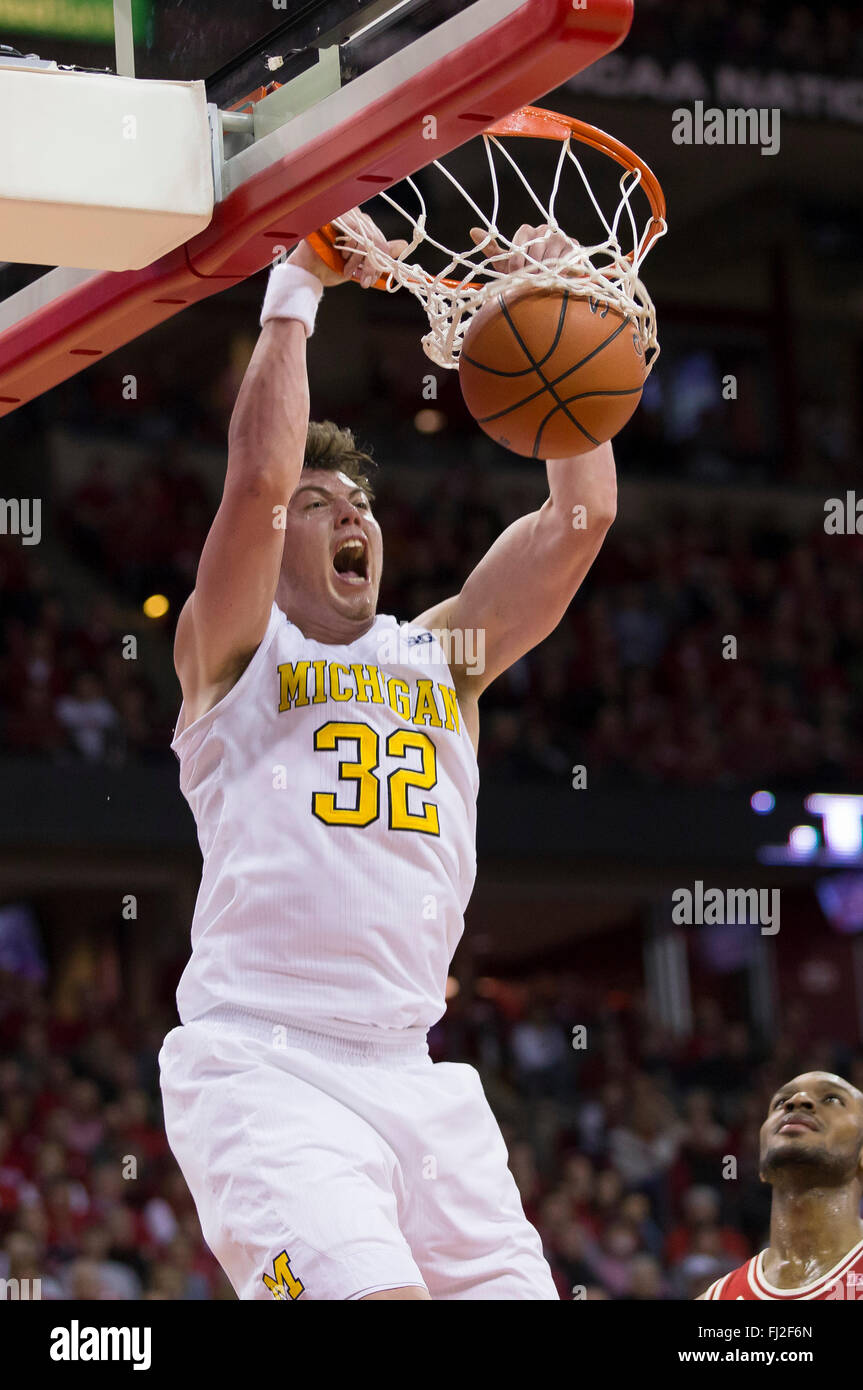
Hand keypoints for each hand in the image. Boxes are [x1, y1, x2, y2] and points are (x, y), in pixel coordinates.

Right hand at [290, 208, 407, 287]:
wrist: (310, 273)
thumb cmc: (332, 267)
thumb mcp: (361, 264)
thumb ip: (379, 253)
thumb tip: (402, 245)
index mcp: (362, 227)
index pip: (380, 241)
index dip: (379, 262)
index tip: (370, 280)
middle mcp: (355, 218)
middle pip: (375, 238)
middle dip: (371, 264)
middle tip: (364, 281)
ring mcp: (344, 216)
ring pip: (366, 234)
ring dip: (359, 258)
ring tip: (349, 270)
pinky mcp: (334, 217)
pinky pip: (353, 228)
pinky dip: (351, 246)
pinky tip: (344, 257)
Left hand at [469, 222, 579, 274]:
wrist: (549, 280)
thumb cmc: (525, 270)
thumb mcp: (506, 262)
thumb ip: (492, 249)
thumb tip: (473, 231)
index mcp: (527, 231)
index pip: (521, 239)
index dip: (517, 259)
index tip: (514, 274)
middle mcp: (544, 229)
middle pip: (536, 246)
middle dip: (531, 267)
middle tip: (528, 282)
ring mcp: (560, 238)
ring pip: (551, 253)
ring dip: (545, 271)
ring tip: (540, 283)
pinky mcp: (573, 247)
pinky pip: (566, 258)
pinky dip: (560, 271)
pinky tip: (555, 280)